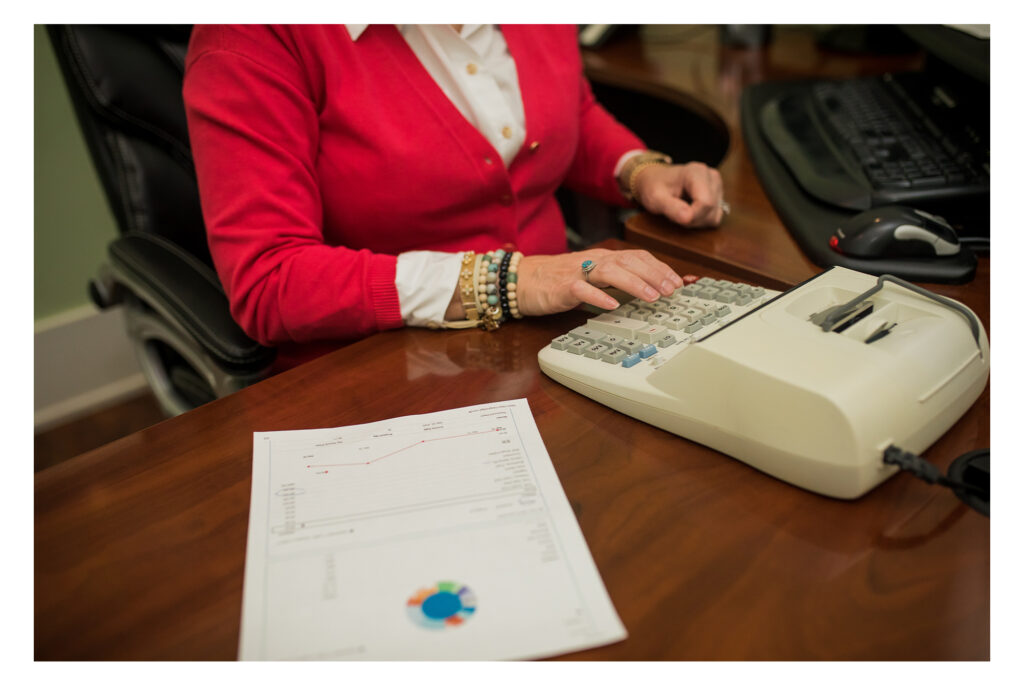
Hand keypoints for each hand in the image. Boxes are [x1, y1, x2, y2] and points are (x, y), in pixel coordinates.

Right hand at [515, 248, 682, 316]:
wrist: (523, 280)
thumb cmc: (559, 281)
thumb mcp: (593, 278)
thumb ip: (616, 281)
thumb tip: (648, 291)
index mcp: (603, 258)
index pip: (637, 256)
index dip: (659, 267)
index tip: (678, 281)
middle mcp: (593, 261)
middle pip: (629, 261)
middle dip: (654, 275)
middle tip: (672, 290)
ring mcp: (577, 273)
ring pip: (610, 271)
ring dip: (634, 284)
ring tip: (652, 297)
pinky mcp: (562, 287)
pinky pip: (582, 289)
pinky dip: (598, 296)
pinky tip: (612, 305)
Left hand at [632, 161, 725, 226]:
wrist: (656, 180)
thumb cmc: (654, 187)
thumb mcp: (655, 198)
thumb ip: (671, 208)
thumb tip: (687, 218)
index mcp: (696, 172)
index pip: (706, 203)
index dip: (692, 217)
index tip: (676, 217)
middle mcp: (711, 176)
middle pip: (711, 210)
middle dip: (692, 219)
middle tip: (675, 213)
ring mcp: (717, 185)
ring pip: (714, 216)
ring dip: (696, 221)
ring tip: (681, 211)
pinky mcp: (718, 195)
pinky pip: (715, 217)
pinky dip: (701, 220)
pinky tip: (689, 212)